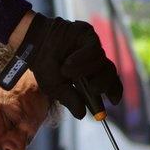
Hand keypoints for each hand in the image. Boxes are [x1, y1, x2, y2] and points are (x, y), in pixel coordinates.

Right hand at [0, 13, 121, 118]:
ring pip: (101, 60)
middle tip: (93, 89)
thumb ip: (70, 100)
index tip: (114, 102)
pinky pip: (94, 48)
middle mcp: (94, 61)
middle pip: (110, 72)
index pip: (109, 83)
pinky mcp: (88, 35)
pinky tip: (69, 62)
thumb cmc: (45, 66)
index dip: (115, 92)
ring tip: (66, 71)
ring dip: (84, 69)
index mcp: (89, 74)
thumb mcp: (56, 88)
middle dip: (103, 83)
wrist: (34, 44)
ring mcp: (92, 46)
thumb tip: (81, 115)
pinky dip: (82, 58)